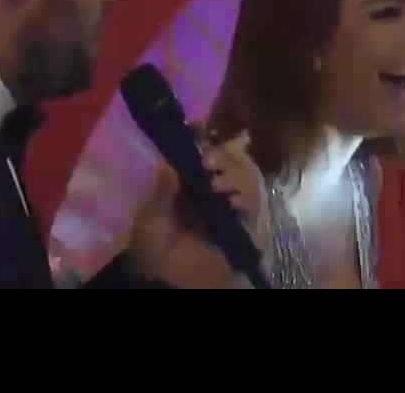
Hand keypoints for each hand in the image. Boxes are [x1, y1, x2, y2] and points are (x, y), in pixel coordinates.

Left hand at [122, 129, 261, 288]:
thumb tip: (167, 165)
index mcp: (189, 181)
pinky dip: (245, 198)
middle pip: (229, 159)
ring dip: (234, 173)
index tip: (198, 125)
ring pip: (246, 177)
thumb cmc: (153, 246)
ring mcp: (230, 206)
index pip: (201, 151)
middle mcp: (213, 189)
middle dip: (222, 153)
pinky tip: (231, 199)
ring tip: (216, 182)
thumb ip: (160, 190)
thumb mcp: (149, 215)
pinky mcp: (244, 226)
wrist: (165, 279)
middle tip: (208, 158)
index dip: (202, 136)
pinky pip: (254, 206)